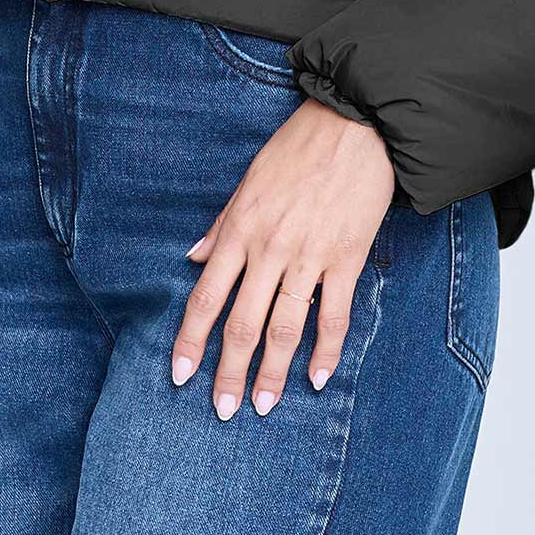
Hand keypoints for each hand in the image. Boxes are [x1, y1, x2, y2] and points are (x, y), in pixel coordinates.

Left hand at [171, 95, 395, 417]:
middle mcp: (270, 248)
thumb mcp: (248, 179)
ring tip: (263, 405)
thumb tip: (193, 257)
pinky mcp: (347, 258)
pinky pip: (333, 315)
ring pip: (285, 328)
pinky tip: (316, 377)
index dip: (191, 340)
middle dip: (228, 372)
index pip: (206, 297)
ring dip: (273, 372)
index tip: (179, 375)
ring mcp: (310, 256)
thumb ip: (222, 224)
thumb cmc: (297, 147)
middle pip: (242, 323)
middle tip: (221, 410)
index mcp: (241, 229)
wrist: (355, 125)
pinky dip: (326, 351)